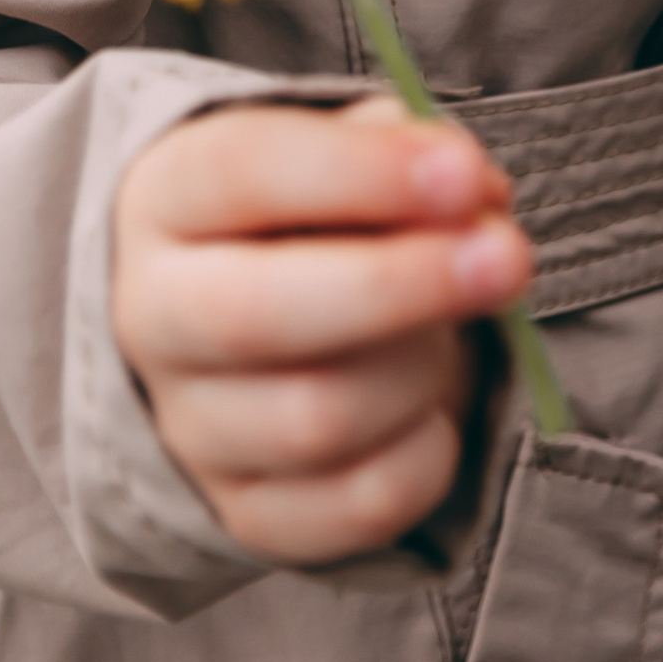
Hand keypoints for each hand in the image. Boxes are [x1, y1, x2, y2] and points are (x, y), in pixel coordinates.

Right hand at [110, 95, 533, 562]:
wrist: (234, 330)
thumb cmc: (305, 215)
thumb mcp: (334, 150)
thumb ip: (401, 147)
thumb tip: (475, 194)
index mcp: (167, 198)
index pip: (241, 171)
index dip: (359, 171)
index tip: (463, 172)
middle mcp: (154, 316)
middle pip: (258, 313)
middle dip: (399, 285)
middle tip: (508, 258)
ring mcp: (191, 429)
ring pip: (312, 420)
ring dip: (420, 368)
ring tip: (457, 331)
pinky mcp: (246, 513)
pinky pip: (354, 506)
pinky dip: (425, 458)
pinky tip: (440, 409)